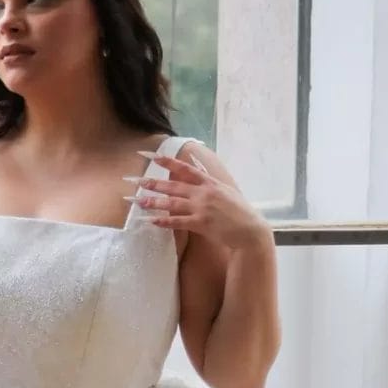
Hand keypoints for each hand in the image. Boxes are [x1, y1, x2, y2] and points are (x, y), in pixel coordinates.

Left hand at [133, 149, 268, 252]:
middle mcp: (204, 193)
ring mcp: (201, 208)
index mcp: (210, 183)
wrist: (249, 230)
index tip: (153, 157)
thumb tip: (198, 171)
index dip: (168, 162)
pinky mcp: (200, 224)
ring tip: (139, 201)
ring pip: (172, 203)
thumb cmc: (240, 212)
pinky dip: (164, 221)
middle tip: (138, 181)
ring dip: (154, 202)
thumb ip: (210, 182)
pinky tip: (152, 220)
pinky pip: (178, 222)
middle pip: (174, 186)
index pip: (185, 169)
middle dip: (154, 183)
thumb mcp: (227, 191)